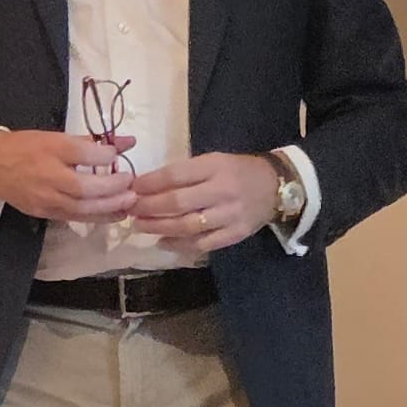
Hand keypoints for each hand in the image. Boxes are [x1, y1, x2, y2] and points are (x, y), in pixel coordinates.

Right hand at [0, 128, 136, 223]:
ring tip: (129, 204)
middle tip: (132, 186)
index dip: (105, 156)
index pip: (83, 154)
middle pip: (85, 188)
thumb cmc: (27, 146)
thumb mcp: (57, 137)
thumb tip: (128, 142)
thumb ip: (93, 142)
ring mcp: (45, 198)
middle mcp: (49, 176)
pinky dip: (96, 217)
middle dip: (113, 189)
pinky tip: (113, 214)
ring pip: (81, 208)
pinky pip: (73, 217)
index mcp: (51, 149)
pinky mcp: (43, 213)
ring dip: (109, 208)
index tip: (118, 155)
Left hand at [130, 153, 277, 253]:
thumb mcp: (214, 161)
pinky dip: (180, 245)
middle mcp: (223, 191)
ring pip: (188, 226)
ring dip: (159, 228)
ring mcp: (230, 215)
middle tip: (130, 209)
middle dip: (149, 207)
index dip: (150, 183)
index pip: (176, 175)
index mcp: (216, 167)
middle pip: (178, 203)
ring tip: (140, 226)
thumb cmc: (238, 170)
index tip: (132, 188)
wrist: (276, 186)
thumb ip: (186, 173)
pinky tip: (163, 242)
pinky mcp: (235, 234)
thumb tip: (148, 186)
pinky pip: (203, 244)